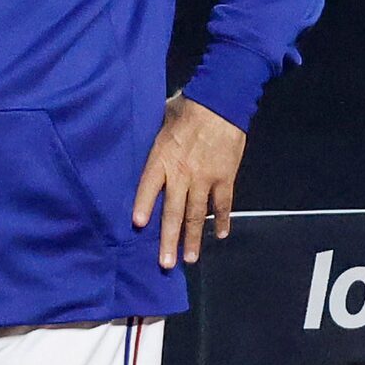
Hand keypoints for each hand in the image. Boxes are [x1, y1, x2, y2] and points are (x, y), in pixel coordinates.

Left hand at [132, 95, 246, 270]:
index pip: (149, 187)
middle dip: (169, 239)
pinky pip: (223, 204)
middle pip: (173, 212)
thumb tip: (147, 143)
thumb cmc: (189, 107)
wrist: (223, 100)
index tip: (139, 225)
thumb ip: (156, 140)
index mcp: (162, 158)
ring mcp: (205, 178)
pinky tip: (219, 235)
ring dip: (193, 238)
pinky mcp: (225, 177)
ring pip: (197, 215)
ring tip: (189, 259)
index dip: (144, 206)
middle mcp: (182, 173)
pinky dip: (221, 220)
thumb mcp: (163, 121)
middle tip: (165, 263)